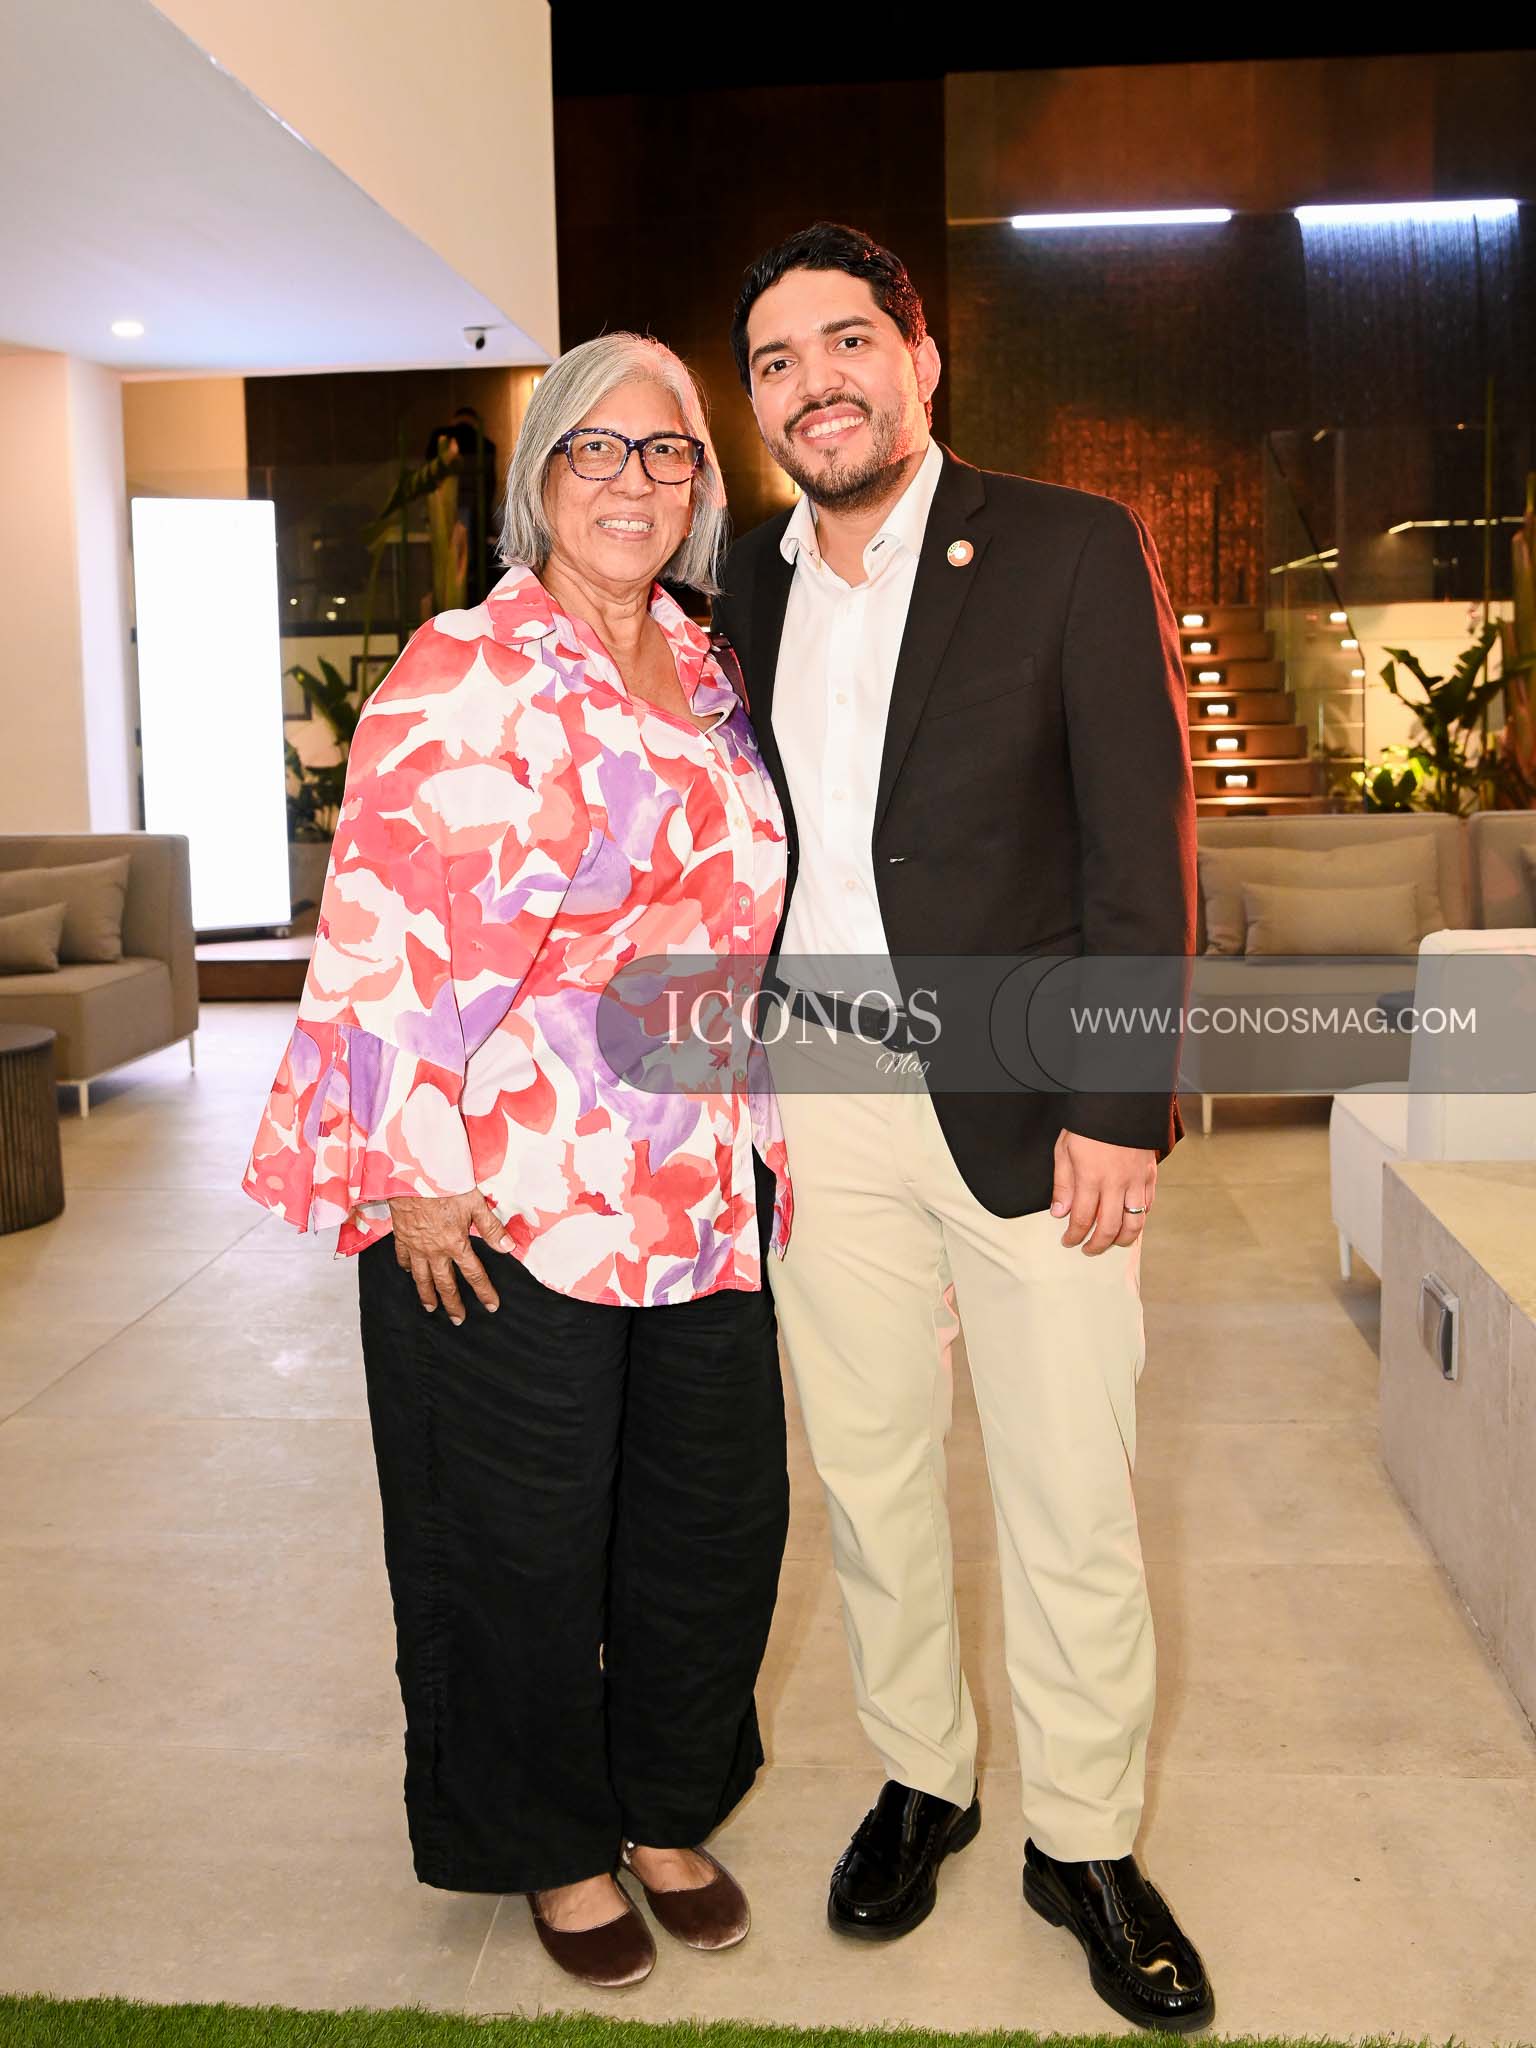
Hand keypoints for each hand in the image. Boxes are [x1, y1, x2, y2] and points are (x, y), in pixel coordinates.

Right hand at [386, 1190, 512, 1323]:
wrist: (412, 1173)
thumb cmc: (446, 1184)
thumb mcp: (475, 1203)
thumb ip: (491, 1227)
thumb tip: (508, 1248)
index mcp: (456, 1244)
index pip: (474, 1274)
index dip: (484, 1292)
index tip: (491, 1306)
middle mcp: (435, 1251)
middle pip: (445, 1284)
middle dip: (453, 1304)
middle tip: (458, 1320)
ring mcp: (416, 1246)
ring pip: (422, 1278)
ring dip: (427, 1295)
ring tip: (431, 1308)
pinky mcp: (401, 1237)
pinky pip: (404, 1258)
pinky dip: (408, 1268)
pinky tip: (410, 1273)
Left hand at [1050, 1131, 1155, 1253]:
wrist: (1120, 1102)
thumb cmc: (1088, 1124)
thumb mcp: (1064, 1149)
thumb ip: (1063, 1184)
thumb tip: (1059, 1213)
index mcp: (1091, 1177)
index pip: (1082, 1219)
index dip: (1074, 1236)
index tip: (1068, 1242)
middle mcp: (1116, 1183)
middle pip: (1109, 1228)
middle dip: (1097, 1245)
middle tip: (1088, 1250)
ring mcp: (1136, 1180)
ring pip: (1134, 1223)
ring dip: (1122, 1239)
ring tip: (1111, 1243)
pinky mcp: (1150, 1175)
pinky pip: (1148, 1206)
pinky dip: (1139, 1219)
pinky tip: (1128, 1222)